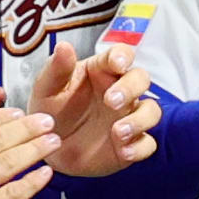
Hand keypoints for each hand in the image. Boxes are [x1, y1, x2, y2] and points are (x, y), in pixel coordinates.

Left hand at [24, 37, 159, 176]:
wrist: (48, 147)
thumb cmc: (50, 110)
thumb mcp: (47, 88)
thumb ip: (56, 69)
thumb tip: (63, 46)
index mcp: (101, 71)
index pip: (121, 55)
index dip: (123, 56)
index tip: (118, 64)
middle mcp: (120, 91)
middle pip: (141, 79)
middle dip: (131, 88)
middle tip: (111, 101)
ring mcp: (127, 118)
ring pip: (151, 111)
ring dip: (140, 120)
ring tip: (118, 132)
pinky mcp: (130, 144)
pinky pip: (147, 144)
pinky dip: (140, 148)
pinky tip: (124, 151)